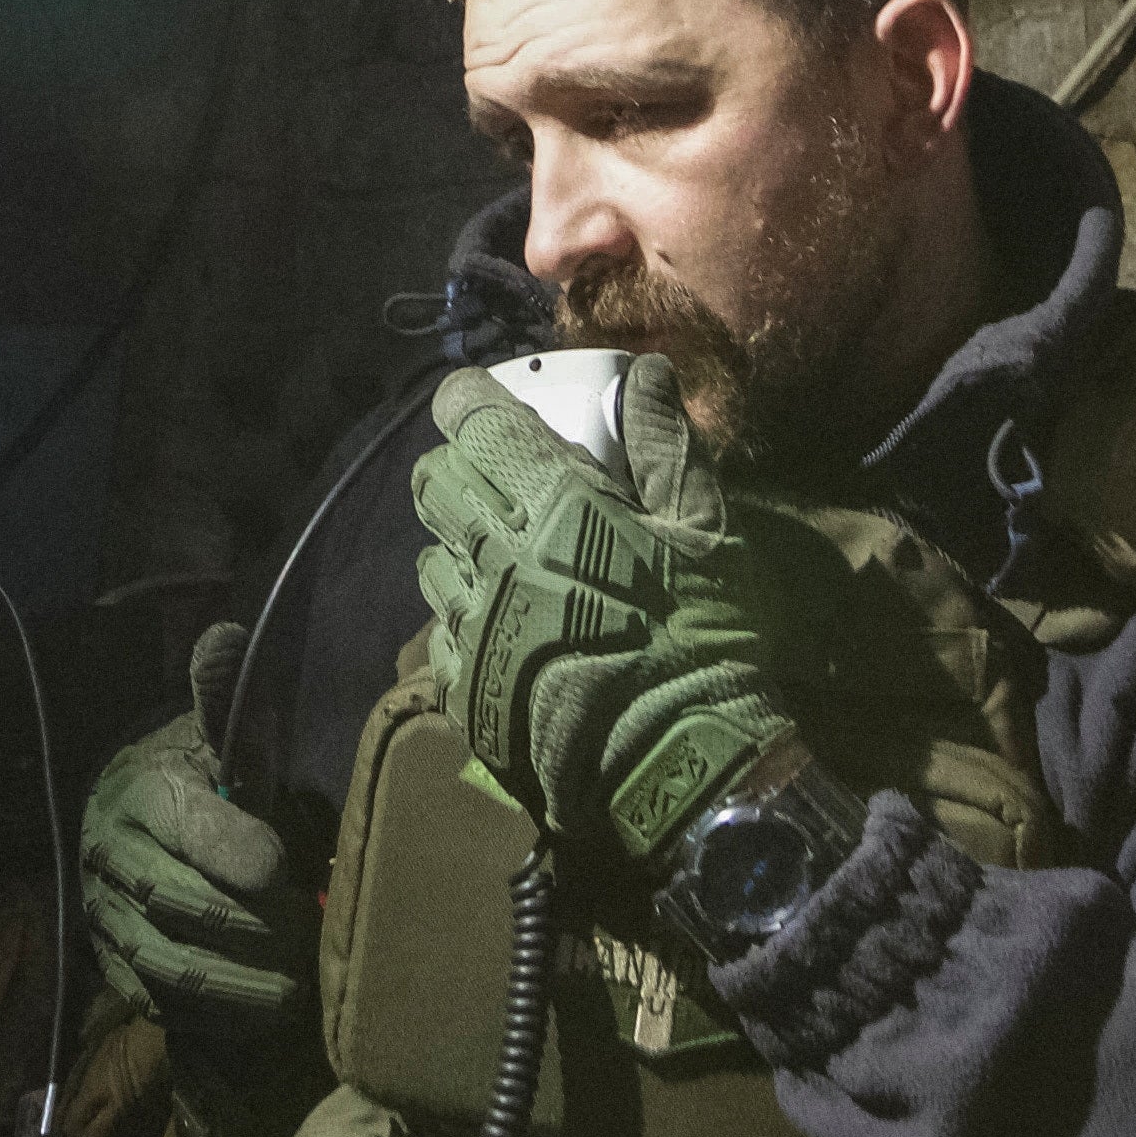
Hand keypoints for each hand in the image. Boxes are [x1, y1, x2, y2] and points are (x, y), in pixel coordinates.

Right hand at [79, 624, 312, 1065]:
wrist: (127, 825)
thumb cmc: (193, 779)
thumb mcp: (212, 735)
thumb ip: (226, 700)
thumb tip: (227, 635)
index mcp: (141, 793)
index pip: (185, 826)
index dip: (235, 851)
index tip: (284, 870)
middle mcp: (111, 858)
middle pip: (179, 906)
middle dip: (251, 929)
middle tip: (308, 936)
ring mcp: (107, 920)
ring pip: (169, 965)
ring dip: (239, 985)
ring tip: (295, 989)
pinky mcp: (115, 968)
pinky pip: (161, 1005)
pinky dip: (215, 1018)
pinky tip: (263, 1015)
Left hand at [409, 357, 805, 856]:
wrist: (676, 763)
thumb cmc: (702, 636)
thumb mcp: (706, 531)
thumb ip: (665, 446)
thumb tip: (647, 373)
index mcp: (552, 503)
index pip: (473, 422)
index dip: (468, 402)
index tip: (481, 404)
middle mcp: (493, 553)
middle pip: (434, 484)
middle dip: (457, 470)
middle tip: (497, 483)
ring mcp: (470, 623)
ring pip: (429, 558)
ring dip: (458, 549)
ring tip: (500, 565)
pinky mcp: (461, 685)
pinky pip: (437, 632)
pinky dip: (462, 620)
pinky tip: (500, 630)